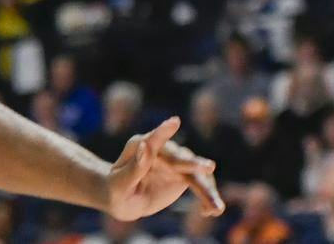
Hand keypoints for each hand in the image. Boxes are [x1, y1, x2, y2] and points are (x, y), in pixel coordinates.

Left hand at [107, 118, 224, 220]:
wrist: (124, 200)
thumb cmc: (116, 191)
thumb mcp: (120, 184)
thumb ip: (135, 167)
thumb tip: (145, 146)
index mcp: (139, 145)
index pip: (152, 139)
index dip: (163, 131)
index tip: (174, 121)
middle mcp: (160, 150)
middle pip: (180, 158)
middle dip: (193, 164)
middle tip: (209, 167)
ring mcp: (174, 162)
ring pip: (196, 173)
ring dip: (207, 189)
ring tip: (216, 208)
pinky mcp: (184, 175)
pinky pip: (201, 183)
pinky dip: (208, 196)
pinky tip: (209, 211)